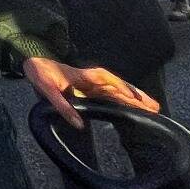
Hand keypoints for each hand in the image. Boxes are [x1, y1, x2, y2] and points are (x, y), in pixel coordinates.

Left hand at [22, 56, 159, 128]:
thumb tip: (79, 124)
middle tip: (155, 107)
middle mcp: (94, 79)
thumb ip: (62, 106)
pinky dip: (125, 100)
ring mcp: (94, 84)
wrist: (34, 63)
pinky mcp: (91, 89)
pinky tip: (134, 106)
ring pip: (119, 91)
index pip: (110, 82)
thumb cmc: (41, 74)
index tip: (138, 100)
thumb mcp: (48, 90)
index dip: (124, 90)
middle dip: (137, 96)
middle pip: (120, 87)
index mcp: (86, 76)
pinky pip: (112, 94)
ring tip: (153, 107)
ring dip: (135, 98)